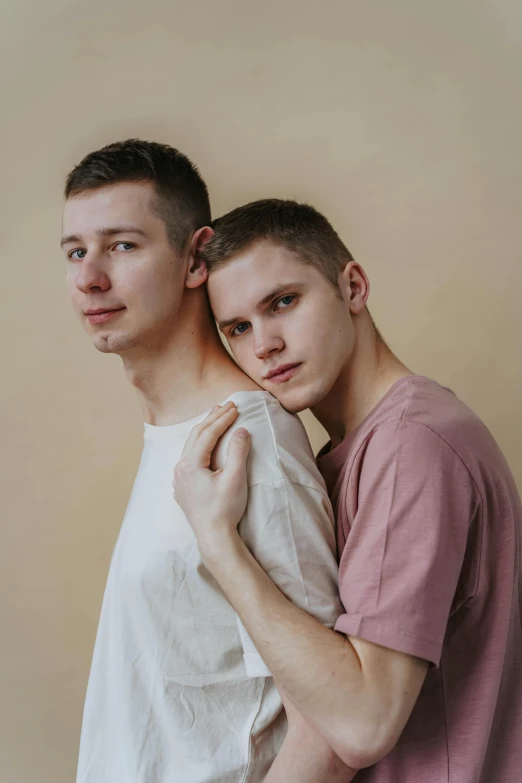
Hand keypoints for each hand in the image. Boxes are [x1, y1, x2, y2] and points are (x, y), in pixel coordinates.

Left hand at [173, 402, 251, 557]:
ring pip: (191, 446)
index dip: (222, 418)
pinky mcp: (183, 487)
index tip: (236, 407)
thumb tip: (241, 430)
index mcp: (190, 464)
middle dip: (213, 419)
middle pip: (197, 435)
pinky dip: (200, 444)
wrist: (214, 537)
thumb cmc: (225, 509)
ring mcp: (179, 479)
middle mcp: (180, 469)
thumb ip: (238, 451)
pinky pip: (189, 457)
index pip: (208, 433)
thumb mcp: (235, 478)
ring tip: (216, 417)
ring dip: (205, 430)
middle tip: (228, 405)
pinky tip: (205, 443)